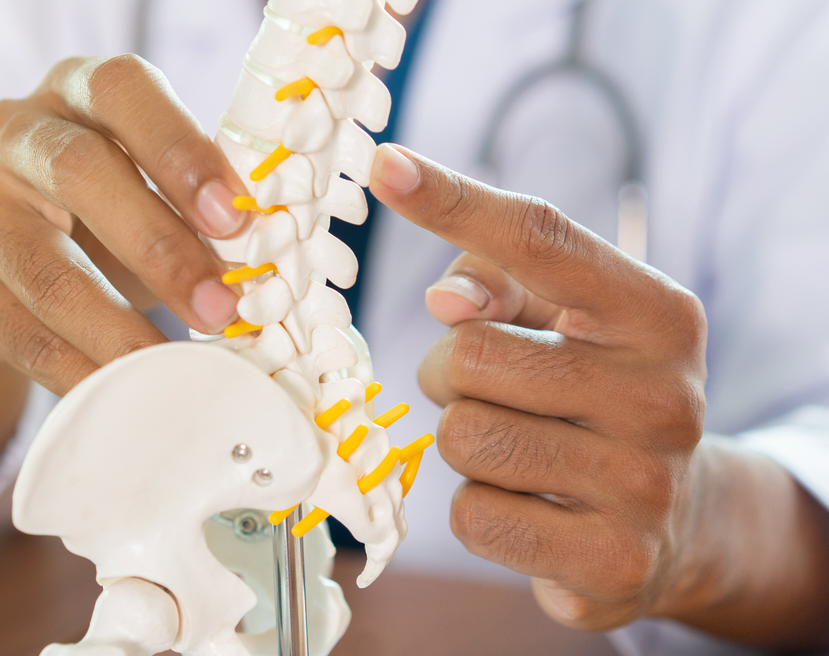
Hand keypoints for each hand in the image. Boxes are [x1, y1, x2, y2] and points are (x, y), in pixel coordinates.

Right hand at [0, 54, 247, 389]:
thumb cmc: (90, 218)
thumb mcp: (137, 188)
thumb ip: (189, 208)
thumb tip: (260, 267)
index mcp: (71, 91)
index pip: (121, 89)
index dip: (180, 148)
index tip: (234, 217)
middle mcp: (8, 132)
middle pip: (80, 174)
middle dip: (160, 246)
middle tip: (220, 307)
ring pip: (46, 271)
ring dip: (120, 327)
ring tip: (175, 367)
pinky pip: (20, 333)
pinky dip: (79, 369)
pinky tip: (122, 391)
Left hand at [369, 143, 709, 628]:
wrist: (679, 524)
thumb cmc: (593, 394)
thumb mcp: (567, 322)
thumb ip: (498, 281)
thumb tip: (447, 299)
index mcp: (658, 315)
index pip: (542, 239)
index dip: (453, 201)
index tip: (383, 163)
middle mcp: (665, 396)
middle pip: (468, 355)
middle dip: (451, 374)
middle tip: (497, 394)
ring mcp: (644, 484)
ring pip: (462, 436)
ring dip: (464, 442)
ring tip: (519, 449)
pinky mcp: (609, 560)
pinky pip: (470, 515)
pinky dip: (476, 509)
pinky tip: (528, 505)